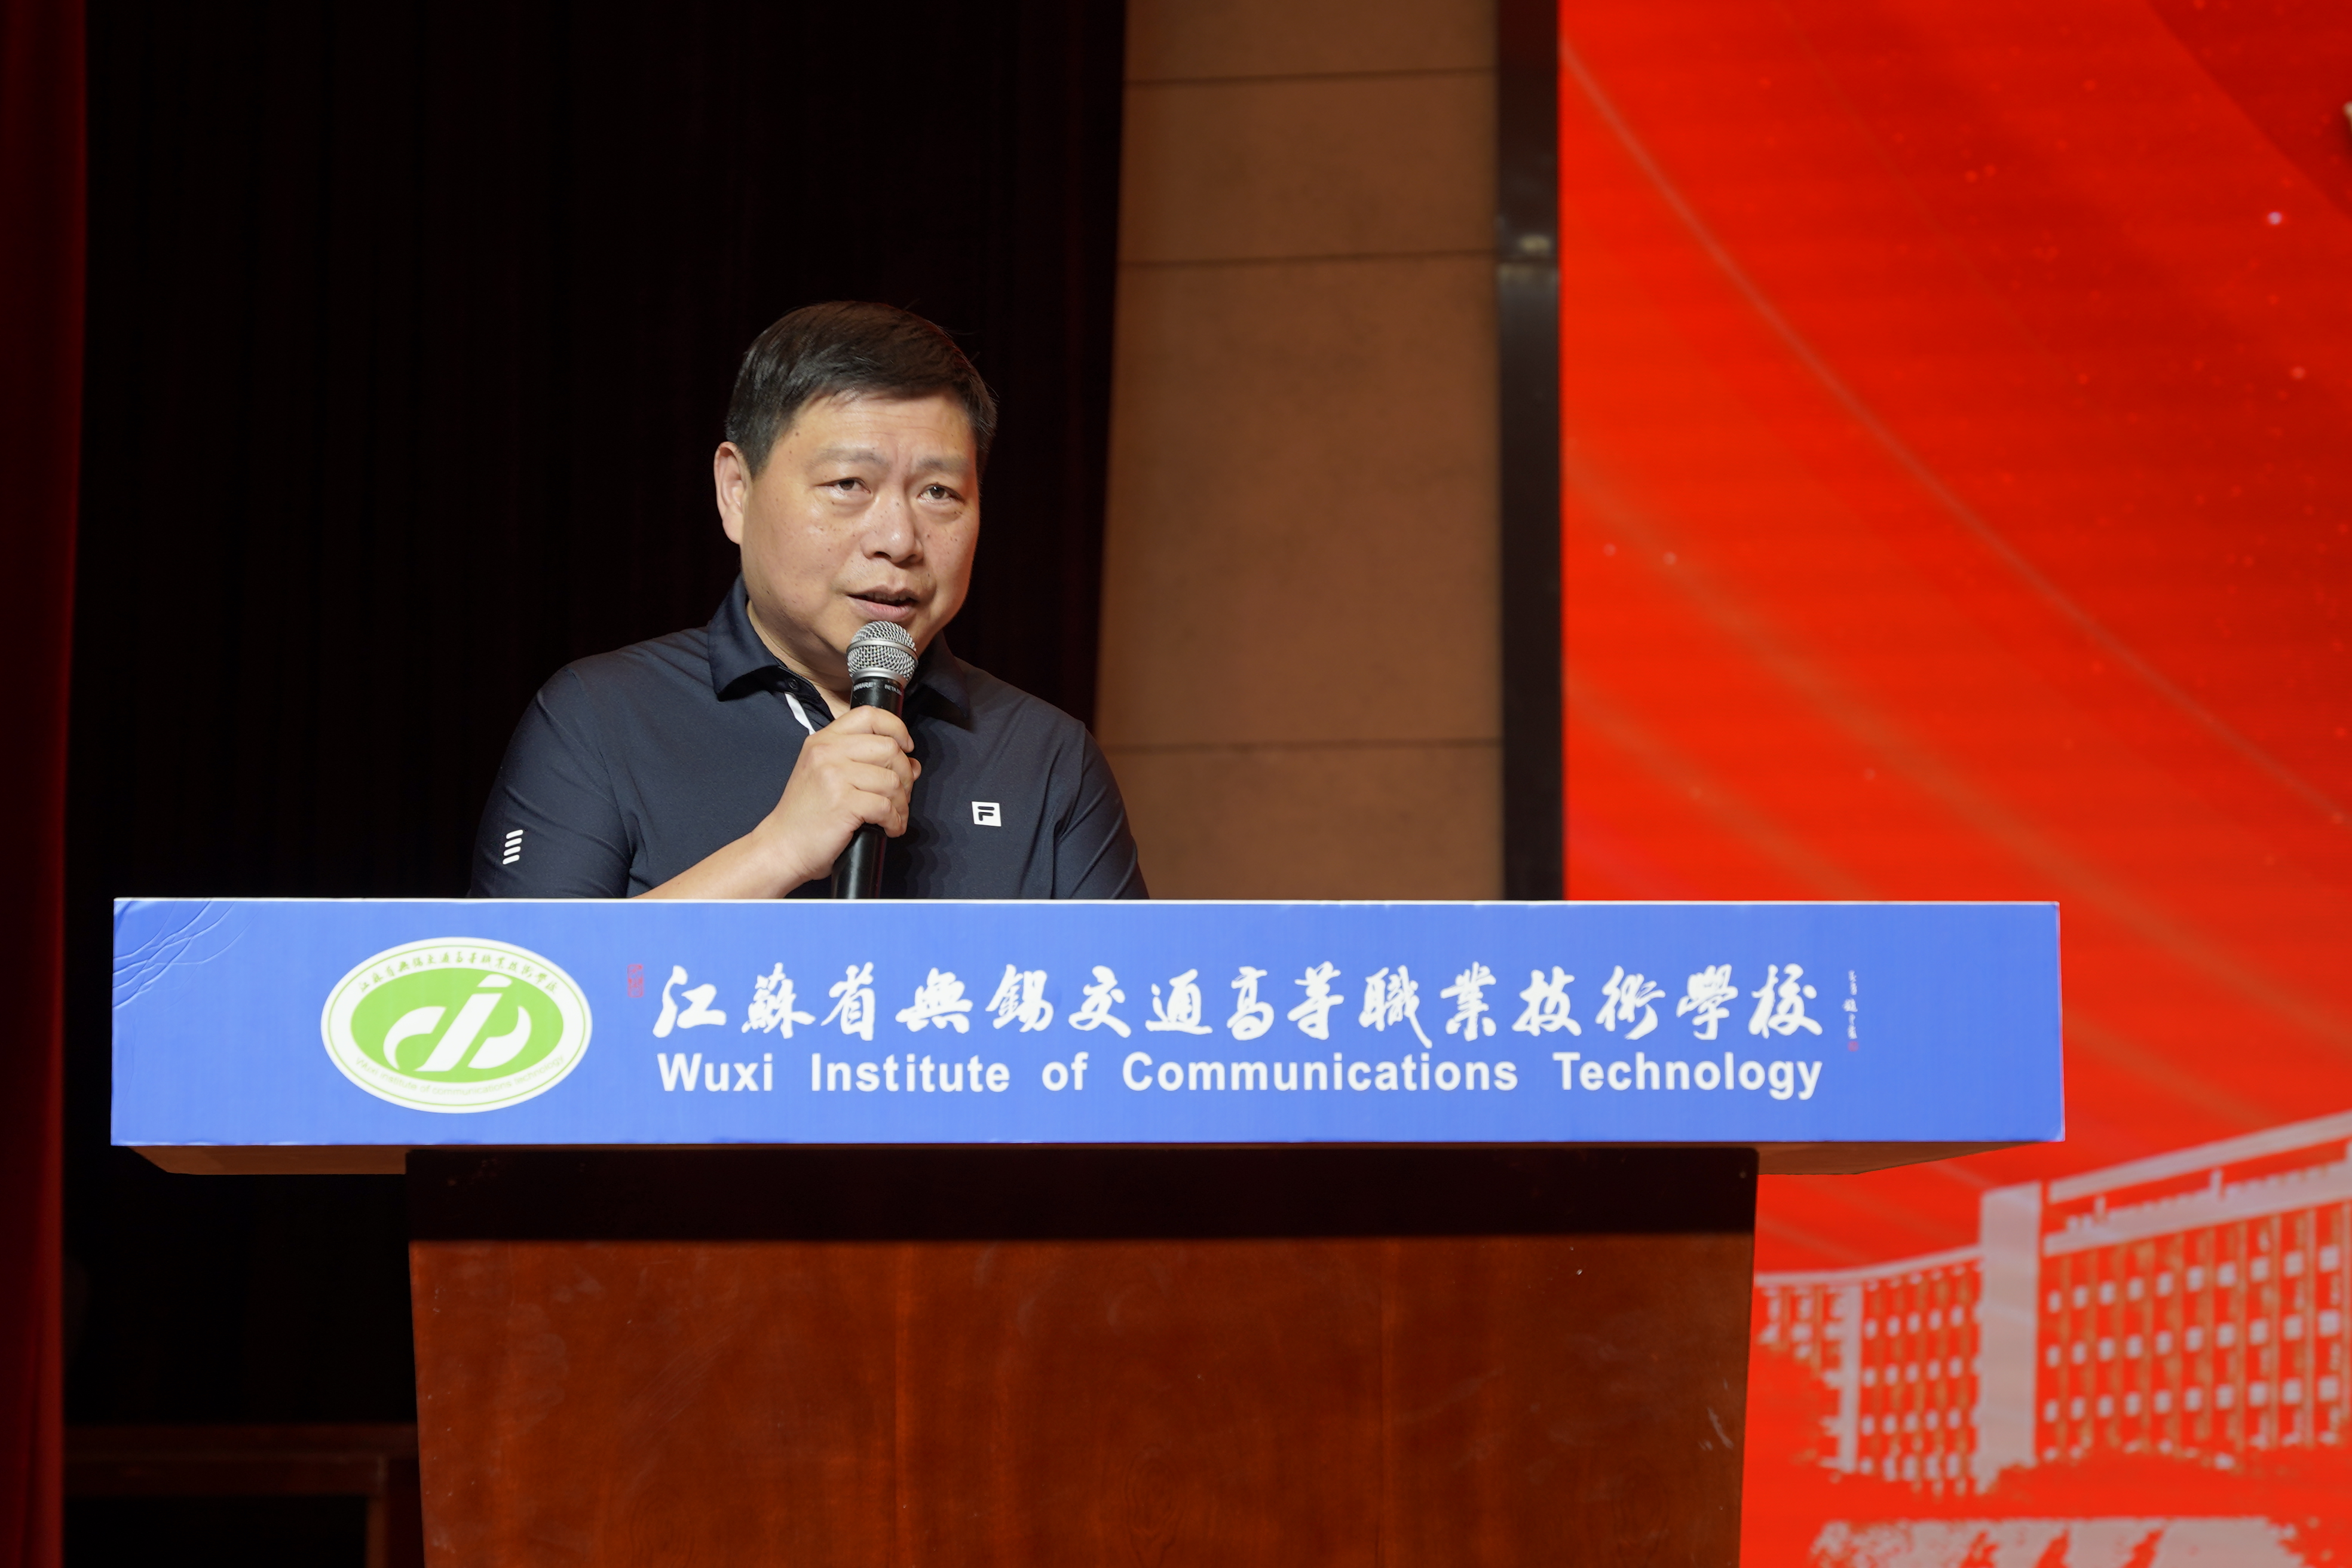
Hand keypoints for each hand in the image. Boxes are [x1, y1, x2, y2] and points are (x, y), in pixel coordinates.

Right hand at [751, 706, 920, 889]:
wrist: (782, 846)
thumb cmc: (806, 815)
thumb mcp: (828, 776)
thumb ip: (866, 763)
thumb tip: (912, 764)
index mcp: (823, 741)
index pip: (869, 715)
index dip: (896, 728)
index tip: (906, 747)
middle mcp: (827, 752)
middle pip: (889, 748)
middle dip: (904, 774)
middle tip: (902, 793)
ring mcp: (834, 776)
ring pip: (891, 779)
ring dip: (902, 802)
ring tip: (895, 815)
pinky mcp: (843, 802)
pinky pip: (886, 806)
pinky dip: (895, 821)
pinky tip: (890, 828)